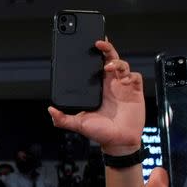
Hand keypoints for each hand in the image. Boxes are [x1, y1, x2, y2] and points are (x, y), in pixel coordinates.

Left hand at [48, 40, 144, 155]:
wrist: (118, 143)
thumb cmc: (100, 133)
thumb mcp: (78, 124)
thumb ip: (63, 118)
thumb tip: (50, 110)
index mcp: (98, 89)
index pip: (96, 65)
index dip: (95, 54)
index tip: (90, 45)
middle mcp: (111, 85)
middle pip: (110, 59)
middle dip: (106, 48)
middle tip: (99, 43)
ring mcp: (123, 87)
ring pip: (122, 65)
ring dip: (116, 61)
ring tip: (108, 66)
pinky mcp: (135, 92)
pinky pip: (135, 77)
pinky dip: (130, 75)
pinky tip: (124, 80)